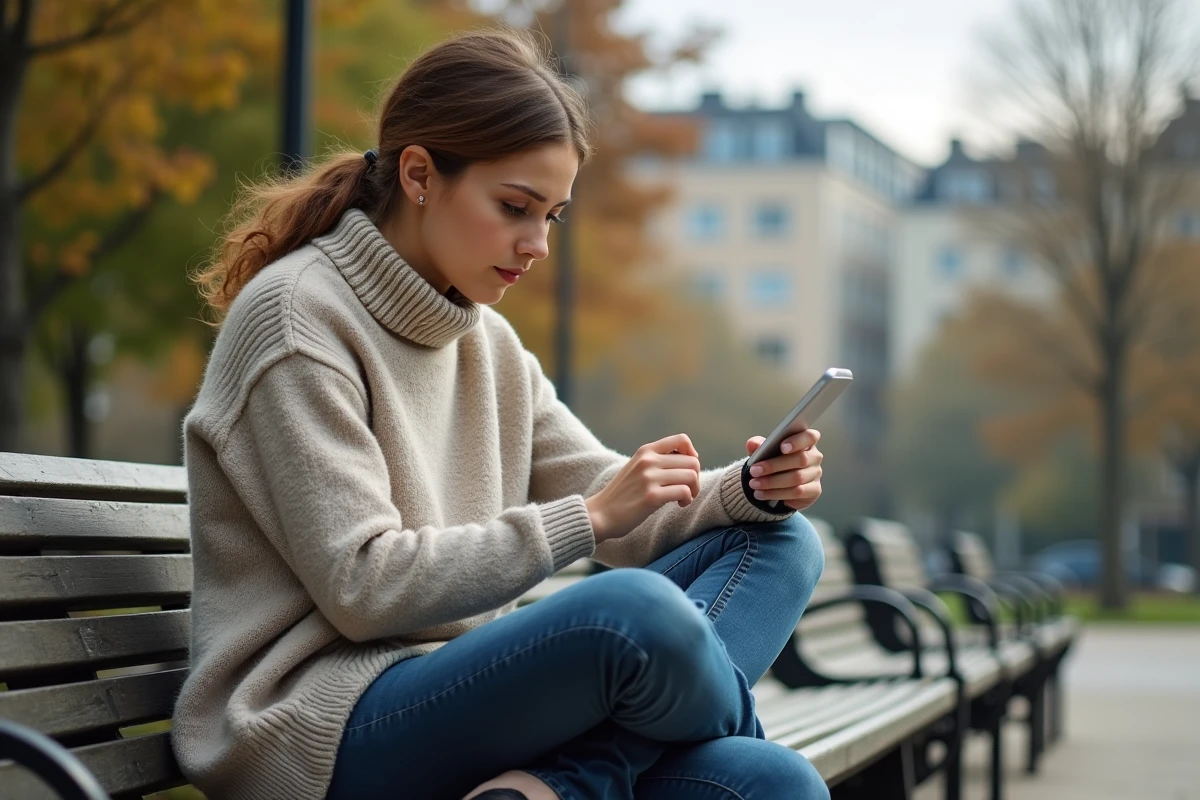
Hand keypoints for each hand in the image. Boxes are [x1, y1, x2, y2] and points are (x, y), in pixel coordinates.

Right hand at [585, 434, 700, 542]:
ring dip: (693, 490)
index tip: (686, 471)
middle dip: (695, 478)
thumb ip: (658, 461)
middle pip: (692, 462)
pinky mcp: (651, 496)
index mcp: (645, 451)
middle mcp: (648, 461)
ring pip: (691, 476)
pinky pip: (684, 492)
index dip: (692, 455)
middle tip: (687, 491)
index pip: (682, 440)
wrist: (599, 514)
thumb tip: (690, 460)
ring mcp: (649, 478)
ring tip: (683, 499)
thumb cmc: (622, 494)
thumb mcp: (637, 468)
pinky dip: (687, 500)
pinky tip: (679, 505)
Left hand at [745, 429, 822, 511]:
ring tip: (754, 484)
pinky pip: (797, 493)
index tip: (782, 447)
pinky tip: (762, 494)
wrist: (780, 483)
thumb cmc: (775, 461)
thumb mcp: (764, 452)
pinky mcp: (814, 490)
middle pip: (800, 459)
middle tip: (754, 471)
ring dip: (772, 482)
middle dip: (774, 465)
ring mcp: (816, 474)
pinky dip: (777, 494)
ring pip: (797, 478)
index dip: (797, 441)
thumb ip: (758, 445)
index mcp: (805, 441)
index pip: (809, 436)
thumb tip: (752, 444)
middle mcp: (814, 457)